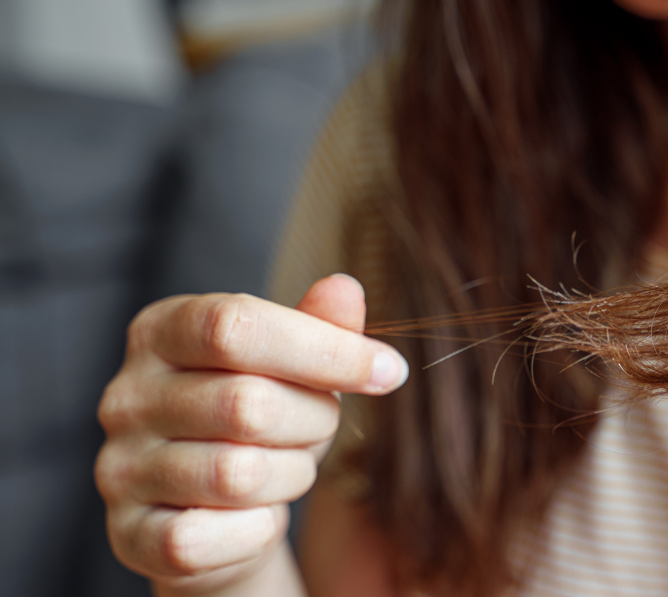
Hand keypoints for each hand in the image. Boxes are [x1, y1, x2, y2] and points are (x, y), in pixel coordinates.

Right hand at [95, 275, 406, 594]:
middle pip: (248, 404)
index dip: (324, 350)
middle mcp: (127, 394)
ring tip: (286, 469)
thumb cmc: (260, 424)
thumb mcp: (295, 367)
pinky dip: (256, 529)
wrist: (215, 515)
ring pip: (237, 475)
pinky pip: (208, 536)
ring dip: (291, 476)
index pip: (237, 326)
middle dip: (314, 421)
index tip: (389, 371)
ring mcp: (120, 466)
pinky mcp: (130, 534)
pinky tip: (257, 516)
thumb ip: (319, 327)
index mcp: (162, 331)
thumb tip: (345, 288)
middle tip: (320, 428)